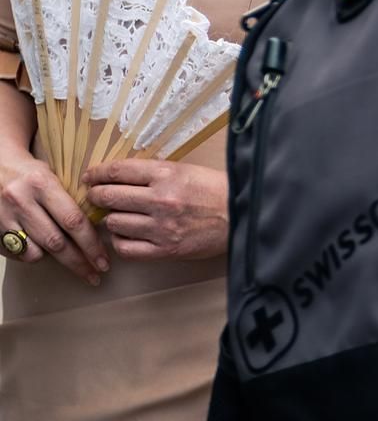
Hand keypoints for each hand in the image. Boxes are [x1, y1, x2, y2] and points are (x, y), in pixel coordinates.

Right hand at [0, 146, 108, 282]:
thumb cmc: (30, 172)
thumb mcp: (53, 175)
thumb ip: (71, 199)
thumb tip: (99, 227)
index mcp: (42, 184)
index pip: (73, 221)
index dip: (91, 245)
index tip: (103, 261)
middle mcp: (21, 201)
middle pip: (55, 242)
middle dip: (78, 262)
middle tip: (94, 275)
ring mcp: (3, 216)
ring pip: (35, 252)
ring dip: (54, 258)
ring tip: (65, 254)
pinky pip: (17, 253)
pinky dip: (32, 255)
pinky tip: (41, 247)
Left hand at [85, 158, 227, 261]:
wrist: (243, 215)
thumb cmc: (216, 191)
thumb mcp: (187, 171)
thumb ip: (154, 174)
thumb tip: (119, 178)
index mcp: (167, 175)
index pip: (118, 171)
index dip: (97, 173)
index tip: (90, 177)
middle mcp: (160, 199)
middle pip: (109, 196)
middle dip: (96, 195)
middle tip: (96, 196)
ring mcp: (161, 227)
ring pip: (114, 223)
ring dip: (111, 219)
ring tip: (118, 216)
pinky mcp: (165, 249)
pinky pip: (125, 247)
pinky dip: (120, 241)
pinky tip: (126, 234)